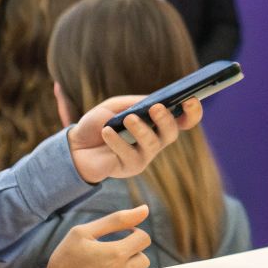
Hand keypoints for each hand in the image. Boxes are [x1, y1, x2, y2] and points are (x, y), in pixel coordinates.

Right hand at [33, 204, 152, 267]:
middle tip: (112, 247)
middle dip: (132, 249)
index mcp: (115, 255)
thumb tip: (145, 209)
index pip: (144, 238)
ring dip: (129, 263)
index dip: (133, 231)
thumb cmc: (66, 258)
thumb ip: (116, 219)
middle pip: (144, 257)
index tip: (119, 233)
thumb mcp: (84, 232)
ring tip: (108, 261)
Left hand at [67, 94, 200, 184]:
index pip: (182, 120)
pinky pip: (129, 154)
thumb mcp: (116, 106)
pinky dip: (117, 141)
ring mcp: (144, 156)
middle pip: (172, 133)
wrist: (75, 146)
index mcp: (155, 123)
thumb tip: (152, 102)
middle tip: (156, 108)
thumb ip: (134, 103)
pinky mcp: (130, 168)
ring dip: (142, 130)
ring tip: (128, 119)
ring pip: (152, 144)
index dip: (192, 112)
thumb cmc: (99, 123)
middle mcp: (155, 140)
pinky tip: (106, 131)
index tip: (191, 100)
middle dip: (167, 119)